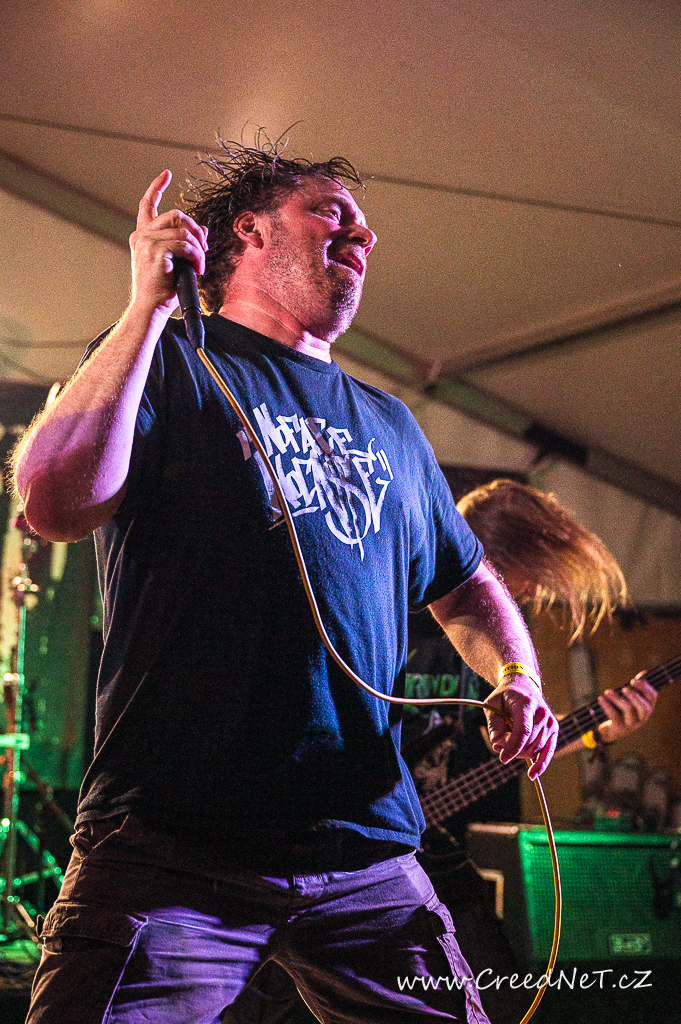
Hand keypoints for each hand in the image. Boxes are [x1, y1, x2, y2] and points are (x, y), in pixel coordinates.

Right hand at [128, 170, 208, 315]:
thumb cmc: (163, 290)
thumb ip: (185, 243)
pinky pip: (185, 244)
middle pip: (176, 215)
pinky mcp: (155, 251)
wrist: (151, 308)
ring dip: (198, 247)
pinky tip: (197, 268)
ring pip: (183, 229)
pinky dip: (196, 256)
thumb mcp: (176, 262)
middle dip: (195, 229)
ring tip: (199, 263)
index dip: (156, 186)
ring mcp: (146, 242)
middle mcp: (141, 235)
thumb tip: (202, 229)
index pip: (147, 205)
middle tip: (203, 248)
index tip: (166, 174)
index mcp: (143, 236)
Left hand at [484, 676, 557, 780]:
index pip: (523, 731)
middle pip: (528, 742)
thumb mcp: (492, 705)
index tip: (503, 759)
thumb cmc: (505, 696)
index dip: (513, 747)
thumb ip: (494, 724)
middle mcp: (542, 713)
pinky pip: (548, 751)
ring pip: (535, 749)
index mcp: (526, 704)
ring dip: (520, 752)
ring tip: (508, 742)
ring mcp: (550, 722)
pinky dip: (541, 764)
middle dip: (512, 749)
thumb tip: (497, 743)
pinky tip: (533, 774)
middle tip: (499, 744)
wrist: (523, 686)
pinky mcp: (554, 729)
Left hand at [598, 675, 656, 743]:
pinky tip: (601, 698)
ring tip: (608, 692)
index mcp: (647, 707)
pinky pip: (614, 716)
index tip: (634, 680)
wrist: (612, 730)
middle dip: (634, 696)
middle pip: (644, 707)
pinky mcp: (620, 728)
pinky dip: (607, 706)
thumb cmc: (622, 710)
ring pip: (628, 710)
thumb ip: (636, 687)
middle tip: (624, 689)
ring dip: (617, 698)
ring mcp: (632, 724)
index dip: (645, 687)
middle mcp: (642, 717)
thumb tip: (645, 673)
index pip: (652, 697)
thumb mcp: (630, 699)